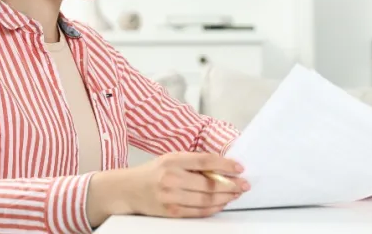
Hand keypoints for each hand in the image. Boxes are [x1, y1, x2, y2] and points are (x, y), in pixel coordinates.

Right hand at [126, 152, 249, 217]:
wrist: (127, 190)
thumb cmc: (153, 173)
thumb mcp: (170, 159)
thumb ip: (193, 162)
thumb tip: (221, 168)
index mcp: (173, 160)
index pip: (205, 161)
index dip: (225, 164)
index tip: (239, 167)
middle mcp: (171, 178)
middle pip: (209, 183)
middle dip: (231, 184)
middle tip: (243, 184)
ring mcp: (170, 197)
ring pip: (206, 199)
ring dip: (225, 197)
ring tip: (236, 194)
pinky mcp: (170, 212)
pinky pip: (198, 212)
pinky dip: (213, 208)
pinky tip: (222, 203)